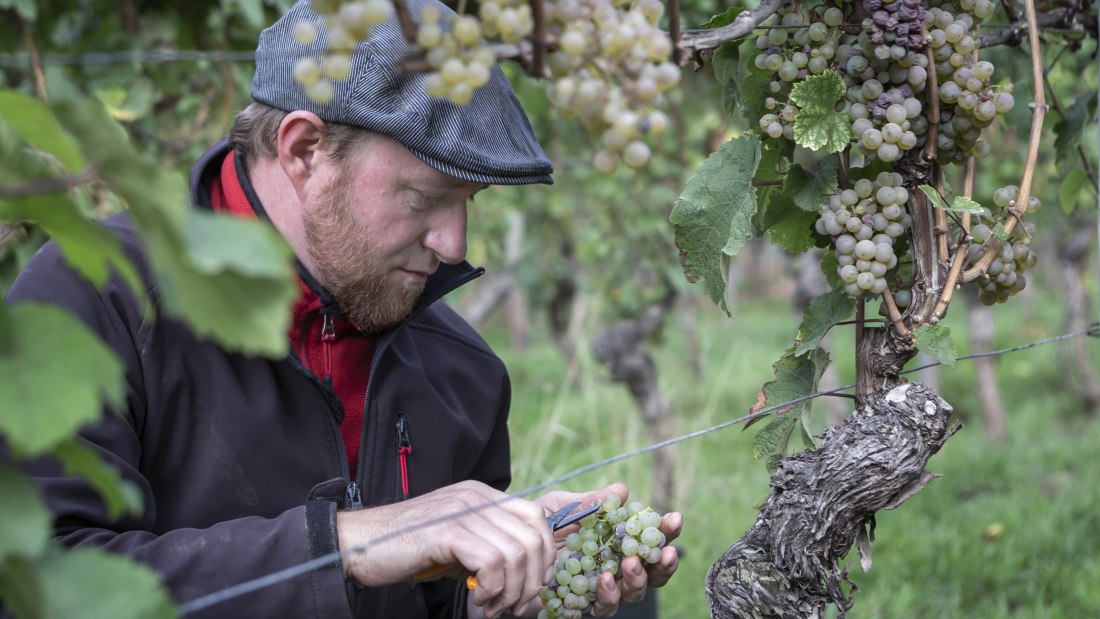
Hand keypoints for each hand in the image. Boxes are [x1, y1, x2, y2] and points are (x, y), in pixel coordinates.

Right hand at [336, 480, 555, 617]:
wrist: (360, 544)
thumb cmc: (410, 550)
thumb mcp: (460, 545)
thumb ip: (492, 550)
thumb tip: (531, 579)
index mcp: (482, 495)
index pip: (536, 516)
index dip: (544, 554)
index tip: (530, 584)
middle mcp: (476, 496)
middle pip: (533, 537)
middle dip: (531, 580)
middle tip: (511, 604)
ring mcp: (462, 510)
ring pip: (516, 553)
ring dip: (510, 590)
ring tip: (491, 605)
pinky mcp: (447, 530)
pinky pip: (492, 562)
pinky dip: (491, 588)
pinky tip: (476, 596)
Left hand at [534, 483, 683, 617]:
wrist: (503, 552)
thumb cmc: (535, 528)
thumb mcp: (559, 508)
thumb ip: (588, 503)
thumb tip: (622, 489)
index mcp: (614, 542)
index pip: (649, 539)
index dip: (666, 531)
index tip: (674, 518)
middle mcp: (613, 569)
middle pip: (651, 573)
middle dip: (661, 564)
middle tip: (662, 552)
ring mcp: (599, 591)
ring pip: (631, 594)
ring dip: (637, 580)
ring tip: (630, 563)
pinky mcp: (580, 608)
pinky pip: (600, 609)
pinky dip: (607, 596)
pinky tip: (603, 580)